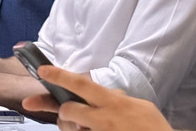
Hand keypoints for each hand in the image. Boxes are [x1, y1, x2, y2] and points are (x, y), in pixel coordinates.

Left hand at [21, 65, 171, 130]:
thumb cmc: (153, 128)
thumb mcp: (139, 106)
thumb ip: (117, 98)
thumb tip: (106, 92)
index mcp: (114, 102)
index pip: (81, 84)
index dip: (60, 76)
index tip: (42, 70)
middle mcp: (104, 118)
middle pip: (68, 109)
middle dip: (64, 111)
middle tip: (70, 113)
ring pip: (71, 128)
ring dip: (75, 127)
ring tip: (94, 126)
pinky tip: (98, 130)